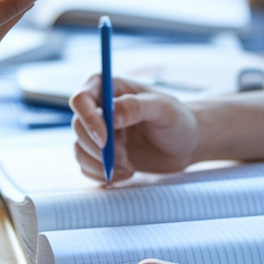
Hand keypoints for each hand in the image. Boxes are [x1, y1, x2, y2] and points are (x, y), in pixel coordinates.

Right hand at [70, 75, 199, 182]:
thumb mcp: (164, 110)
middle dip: (100, 149)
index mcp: (108, 88)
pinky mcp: (99, 154)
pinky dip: (102, 175)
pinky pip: (86, 167)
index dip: (88, 119)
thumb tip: (110, 115)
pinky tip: (125, 174)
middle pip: (78, 127)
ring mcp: (97, 132)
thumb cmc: (177, 120)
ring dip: (102, 165)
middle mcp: (98, 108)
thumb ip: (136, 107)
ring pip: (80, 149)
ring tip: (129, 169)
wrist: (185, 145)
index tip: (104, 140)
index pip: (81, 99)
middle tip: (125, 161)